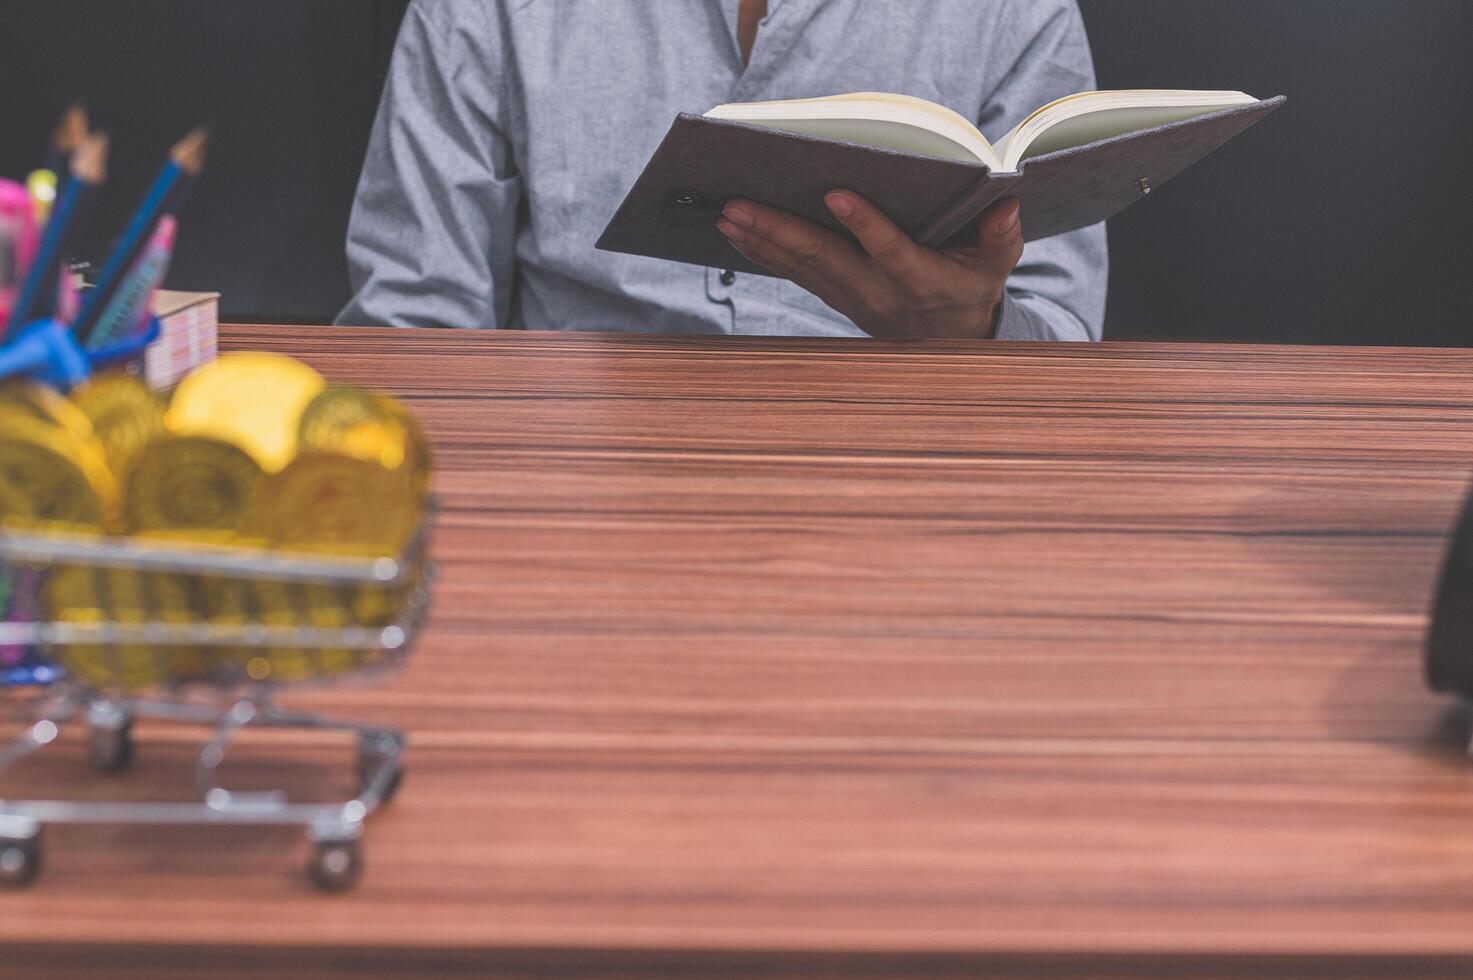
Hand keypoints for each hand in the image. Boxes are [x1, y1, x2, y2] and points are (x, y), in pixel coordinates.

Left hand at [717, 192, 1024, 339]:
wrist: (948, 343)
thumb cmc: (973, 287)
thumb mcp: (996, 265)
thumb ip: (1001, 237)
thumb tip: (1006, 203)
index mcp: (921, 280)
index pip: (892, 252)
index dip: (865, 225)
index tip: (837, 193)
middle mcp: (879, 292)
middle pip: (825, 259)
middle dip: (779, 230)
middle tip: (738, 205)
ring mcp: (851, 297)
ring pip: (801, 267)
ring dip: (760, 240)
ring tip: (725, 214)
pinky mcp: (834, 295)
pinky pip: (795, 274)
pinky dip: (764, 252)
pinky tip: (735, 232)